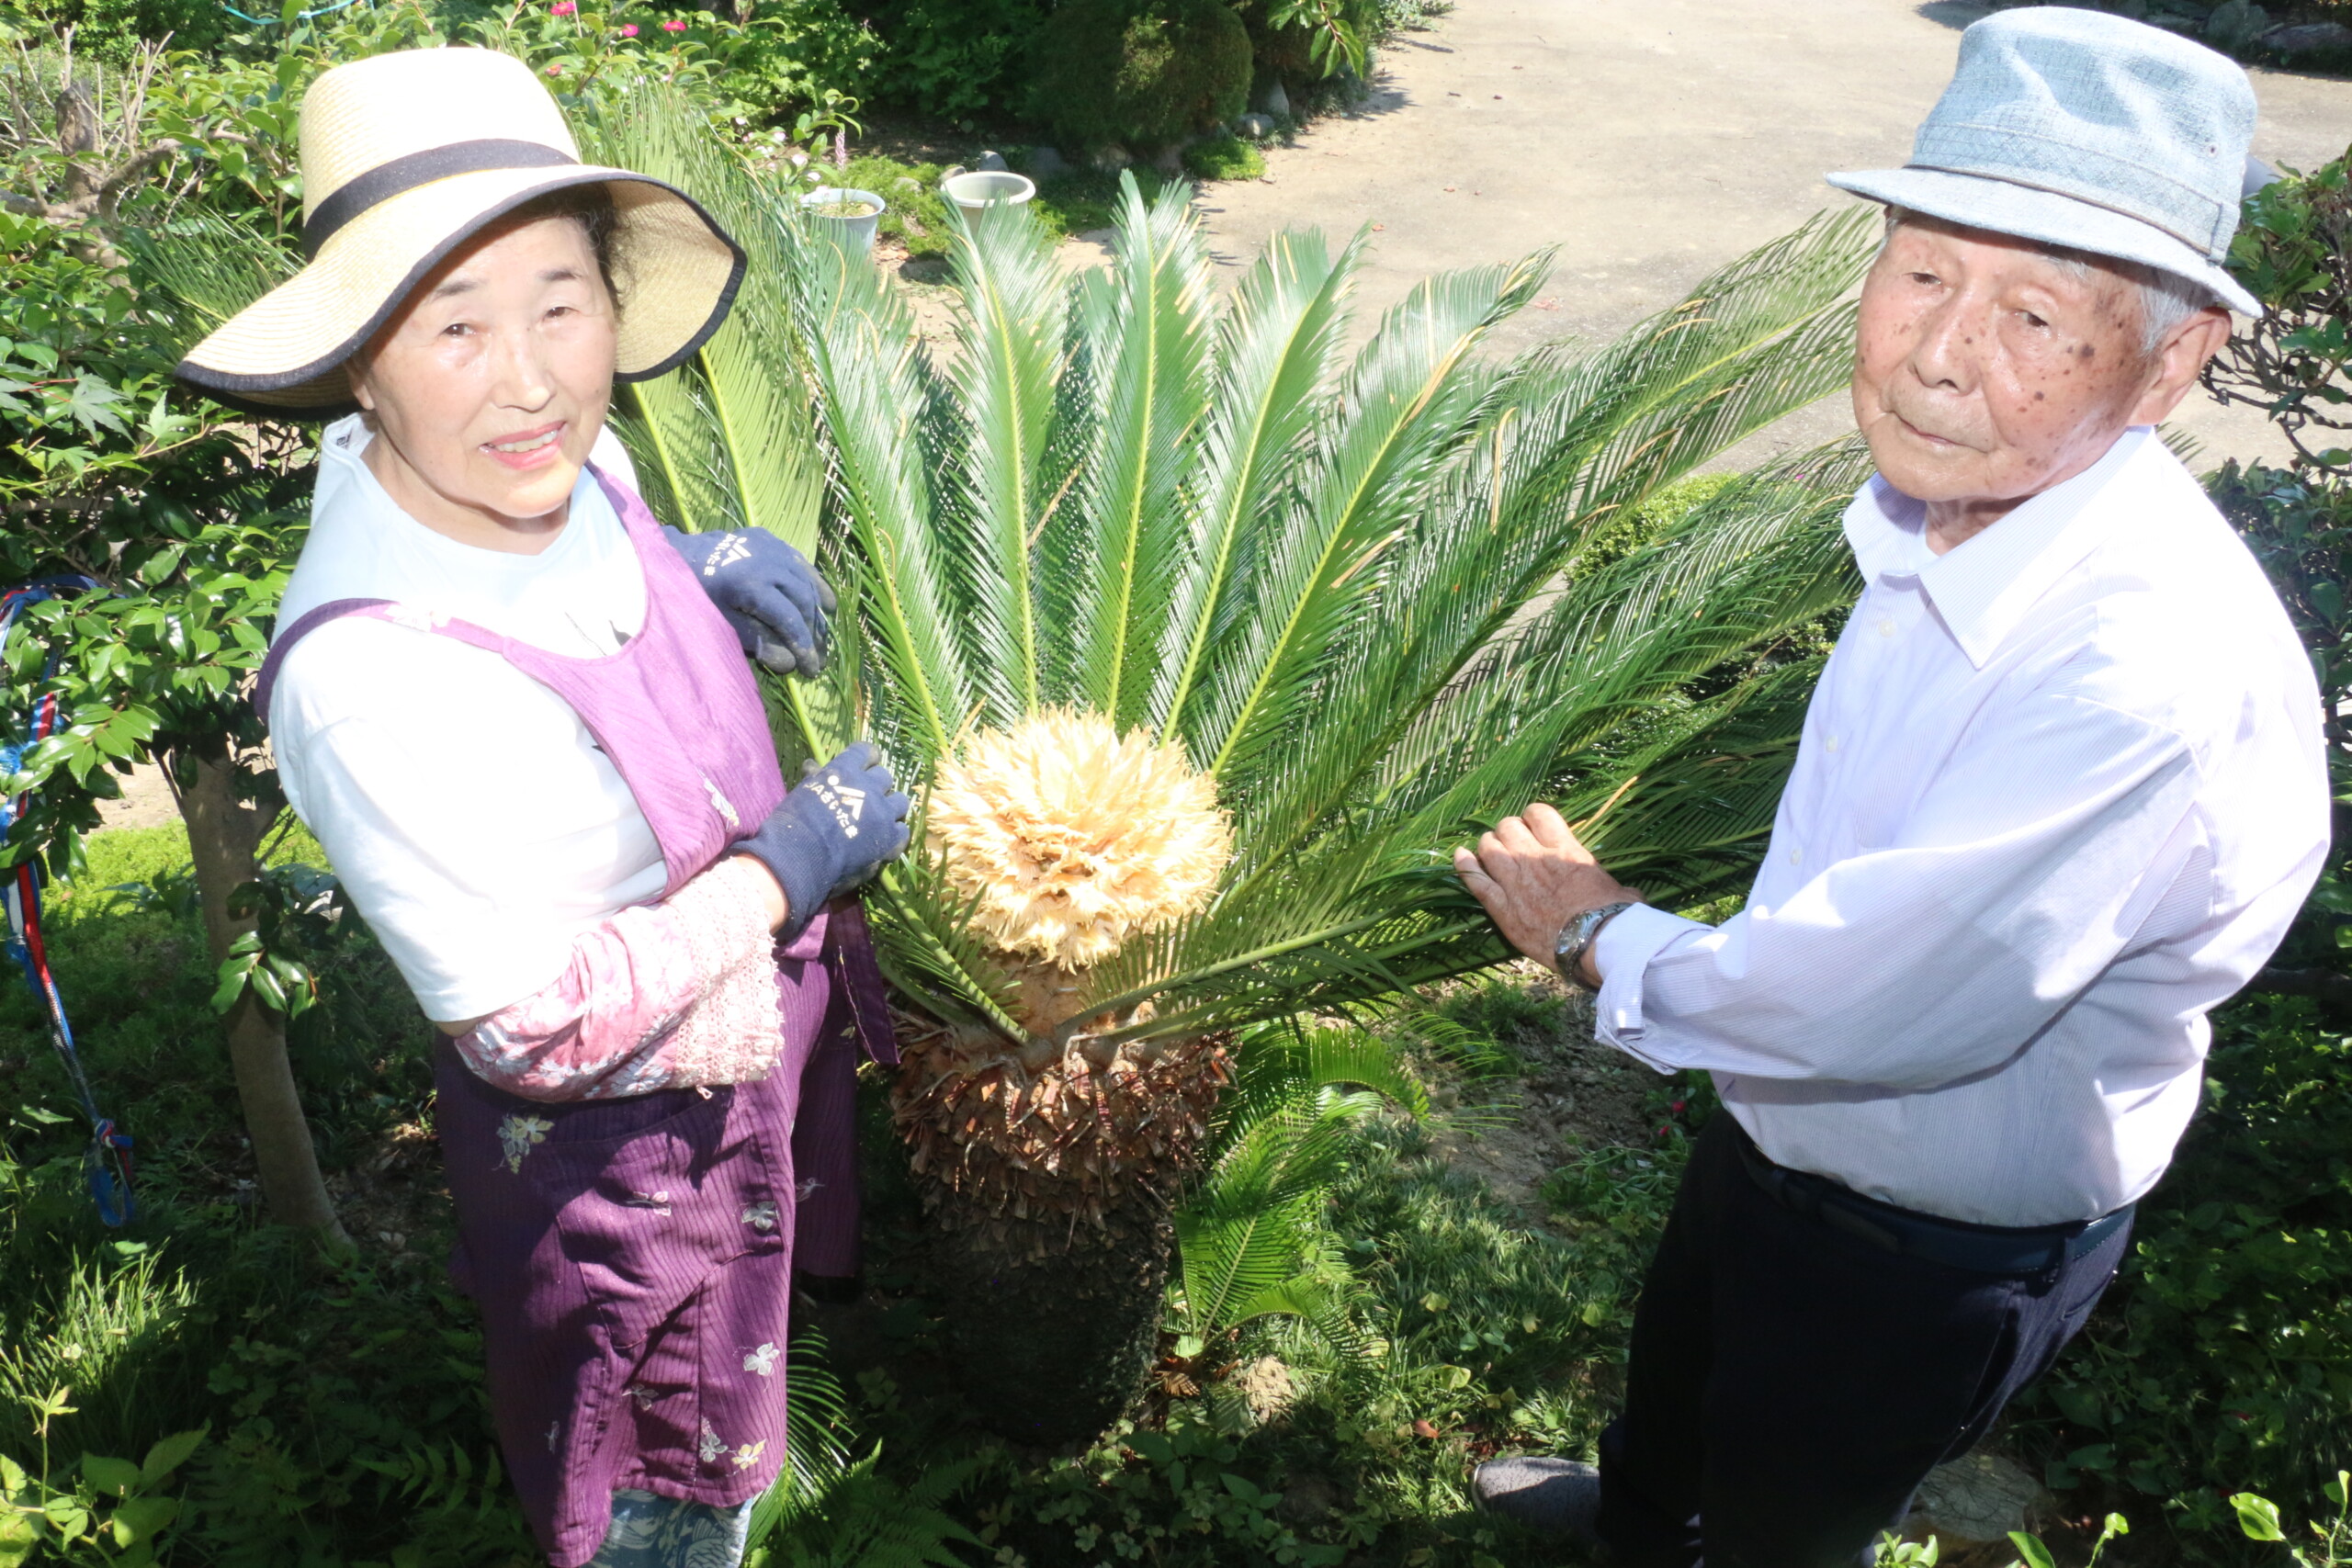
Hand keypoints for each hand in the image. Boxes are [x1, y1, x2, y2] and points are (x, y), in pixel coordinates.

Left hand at [664, 525, 836, 676]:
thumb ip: (757, 642)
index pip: (789, 619)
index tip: (812, 668)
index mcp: (753, 585)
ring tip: (823, 634)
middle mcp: (768, 563)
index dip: (804, 646)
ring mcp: (771, 547)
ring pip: (806, 581)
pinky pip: (800, 563)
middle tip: (819, 656)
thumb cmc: (698, 594)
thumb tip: (790, 663)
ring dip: (817, 609)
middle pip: (803, 600)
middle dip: (814, 631)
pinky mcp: (770, 539)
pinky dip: (814, 583)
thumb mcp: (722, 622)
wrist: (680, 556)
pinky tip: (824, 603)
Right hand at [733, 742, 911, 935]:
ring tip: (880, 819)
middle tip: (868, 798)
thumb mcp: (805, 791)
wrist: (803, 854)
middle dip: (877, 786)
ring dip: (890, 808)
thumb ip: (817, 778)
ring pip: (900, 802)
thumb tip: (813, 766)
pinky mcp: (890, 838)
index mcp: (846, 770)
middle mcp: (870, 787)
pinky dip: (895, 835)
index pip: (865, 752)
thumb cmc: (795, 821)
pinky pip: (902, 832)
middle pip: (884, 778)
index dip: (867, 757)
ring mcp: (883, 812)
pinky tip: (885, 842)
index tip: (866, 763)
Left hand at [1453, 802, 1641, 983]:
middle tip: (1512, 844)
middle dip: (1508, 831)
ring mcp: (1515, 883)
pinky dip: (1464, 865)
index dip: (1533, 816)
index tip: (1533, 826)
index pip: (1539, 813)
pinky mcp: (1502, 908)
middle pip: (1508, 827)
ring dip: (1488, 846)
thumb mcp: (1620, 892)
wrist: (1596, 945)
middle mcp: (1536, 859)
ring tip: (1490, 851)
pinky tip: (1459, 856)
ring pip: (1488, 848)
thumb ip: (1615, 887)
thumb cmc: (1614, 919)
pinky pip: (1474, 879)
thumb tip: (1630, 897)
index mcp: (1566, 850)